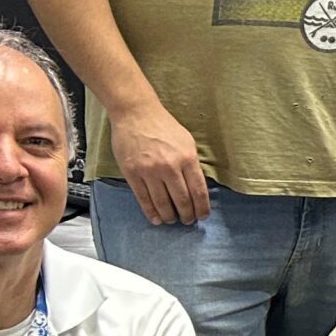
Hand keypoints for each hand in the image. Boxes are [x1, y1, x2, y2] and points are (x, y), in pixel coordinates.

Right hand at [109, 101, 207, 224]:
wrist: (136, 114)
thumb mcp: (187, 142)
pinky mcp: (132, 173)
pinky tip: (156, 219)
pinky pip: (143, 198)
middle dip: (187, 215)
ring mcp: (149, 171)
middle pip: (182, 200)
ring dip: (169, 216)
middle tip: (188, 221)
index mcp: (187, 158)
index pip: (198, 191)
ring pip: (162, 203)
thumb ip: (192, 164)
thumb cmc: (164, 126)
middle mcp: (170, 167)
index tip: (203, 216)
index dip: (202, 208)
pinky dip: (151, 212)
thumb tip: (197, 187)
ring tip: (173, 220)